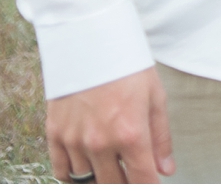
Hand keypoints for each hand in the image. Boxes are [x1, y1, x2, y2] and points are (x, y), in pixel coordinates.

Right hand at [47, 67, 172, 183]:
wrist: (90, 43)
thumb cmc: (128, 68)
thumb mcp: (156, 98)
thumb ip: (161, 139)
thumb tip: (166, 170)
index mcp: (131, 134)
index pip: (141, 180)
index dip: (149, 187)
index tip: (151, 184)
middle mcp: (101, 142)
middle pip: (113, 185)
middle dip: (125, 184)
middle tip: (131, 174)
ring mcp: (75, 140)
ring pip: (87, 180)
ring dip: (101, 178)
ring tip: (111, 165)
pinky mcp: (55, 135)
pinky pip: (61, 171)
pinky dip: (73, 175)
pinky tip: (86, 168)